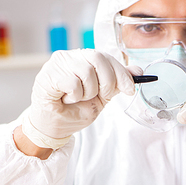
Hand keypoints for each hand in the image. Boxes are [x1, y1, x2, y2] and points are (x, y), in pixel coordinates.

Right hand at [22, 49, 140, 148]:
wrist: (55, 127)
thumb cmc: (75, 111)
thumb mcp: (102, 97)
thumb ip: (117, 83)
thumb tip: (137, 71)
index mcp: (84, 60)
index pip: (107, 57)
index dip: (122, 73)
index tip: (130, 89)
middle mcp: (71, 57)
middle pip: (98, 58)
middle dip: (107, 82)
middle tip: (100, 96)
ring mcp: (57, 63)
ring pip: (86, 71)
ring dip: (87, 93)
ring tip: (77, 99)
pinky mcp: (48, 74)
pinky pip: (72, 83)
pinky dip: (74, 96)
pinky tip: (66, 99)